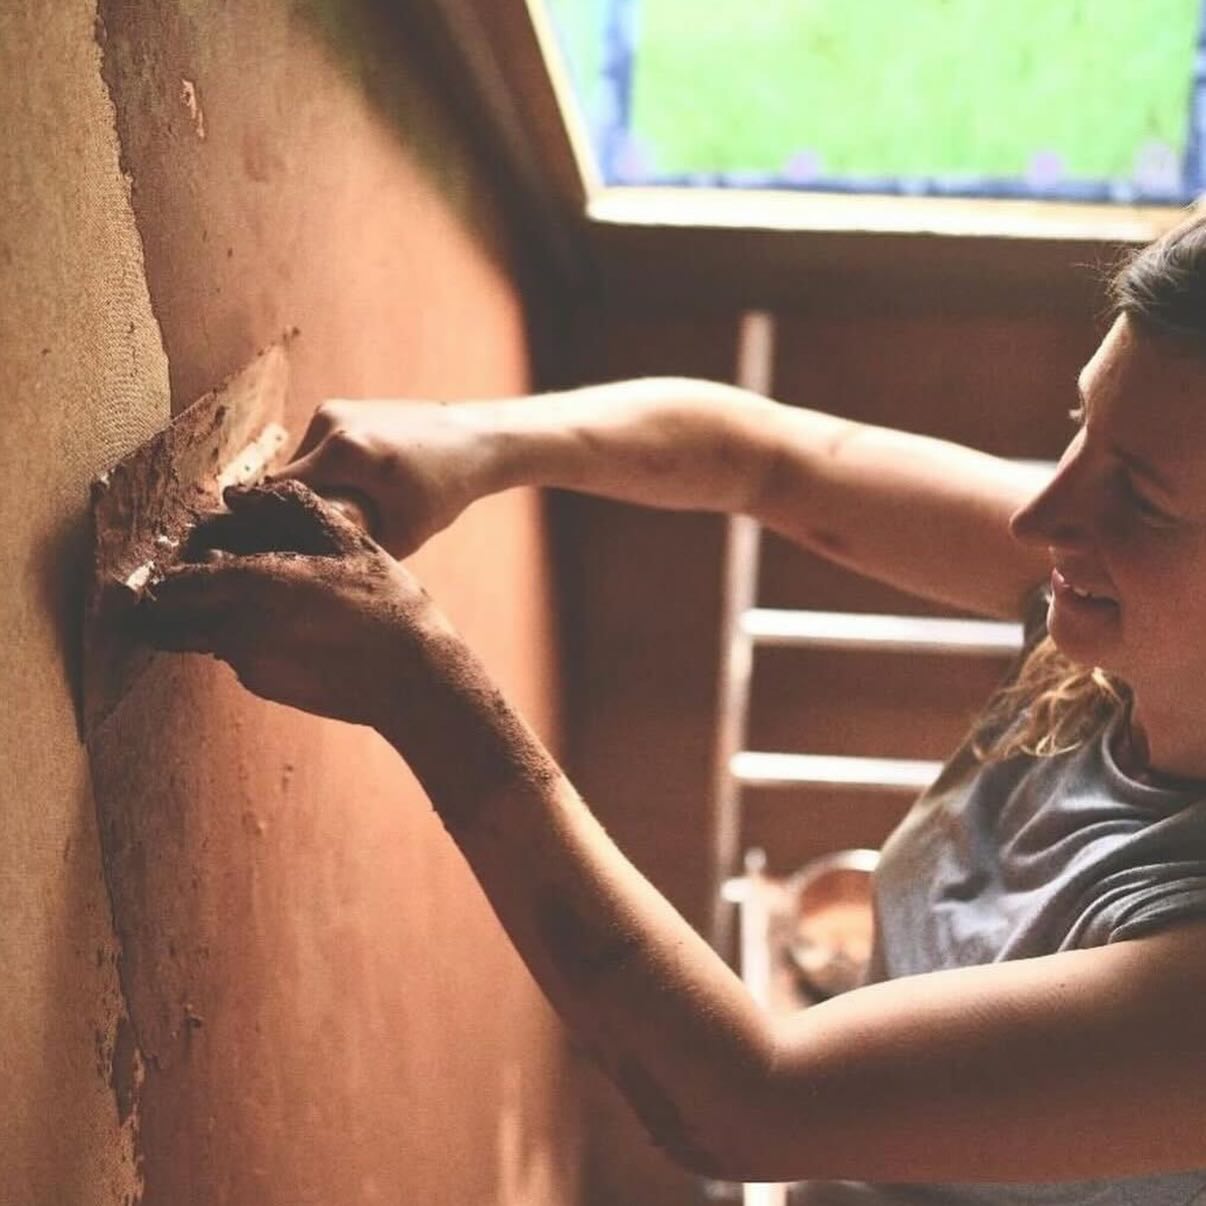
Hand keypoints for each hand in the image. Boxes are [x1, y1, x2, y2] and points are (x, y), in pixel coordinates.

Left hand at [140, 480, 448, 728]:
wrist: (412, 679)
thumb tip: (237, 494)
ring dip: (213, 615)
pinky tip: (294, 627)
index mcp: (252, 586)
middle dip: (172, 598)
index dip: (171, 565)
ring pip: (203, 634)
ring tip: (265, 597)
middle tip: (195, 578)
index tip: (188, 552)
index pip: (172, 583)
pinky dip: (248, 637)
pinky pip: (237, 654)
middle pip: (168, 619)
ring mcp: (247, 664)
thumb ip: (287, 507)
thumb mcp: (346, 539)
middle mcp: (236, 631)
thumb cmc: (385, 604)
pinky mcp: (265, 686)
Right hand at [272, 400, 492, 558]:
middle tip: (323, 530)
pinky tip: (360, 482)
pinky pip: (318, 448)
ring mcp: (334, 408)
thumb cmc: (444, 488)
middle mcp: (331, 421)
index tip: (275, 541)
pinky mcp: (341, 406)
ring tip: (351, 504)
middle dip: (302, 505)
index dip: (273, 518)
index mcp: (343, 451)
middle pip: (289, 476)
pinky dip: (329, 468)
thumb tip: (318, 566)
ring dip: (316, 486)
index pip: (278, 489)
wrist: (473, 440)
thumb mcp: (403, 533)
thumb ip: (356, 547)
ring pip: (303, 462)